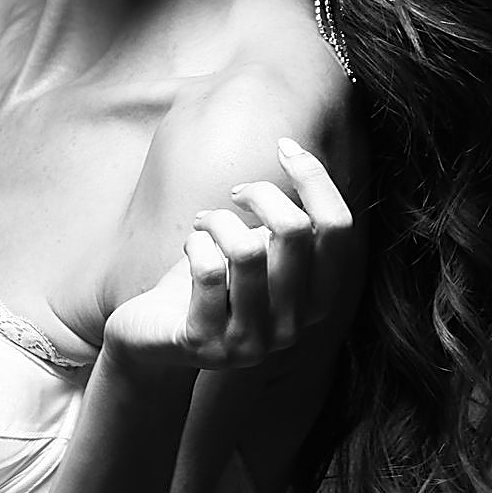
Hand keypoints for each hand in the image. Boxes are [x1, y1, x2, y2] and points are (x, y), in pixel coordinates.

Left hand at [102, 137, 354, 373]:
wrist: (153, 338)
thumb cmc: (210, 284)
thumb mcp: (257, 251)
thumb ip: (285, 225)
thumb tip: (296, 155)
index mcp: (316, 301)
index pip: (338, 229)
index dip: (315, 178)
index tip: (286, 147)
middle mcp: (292, 327)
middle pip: (295, 232)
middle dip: (261, 194)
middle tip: (235, 194)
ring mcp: (250, 341)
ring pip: (247, 251)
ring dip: (220, 220)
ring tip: (204, 222)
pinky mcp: (205, 345)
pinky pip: (205, 271)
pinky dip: (196, 242)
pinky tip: (191, 246)